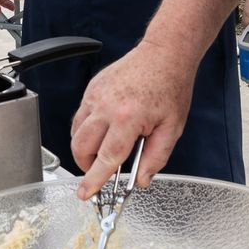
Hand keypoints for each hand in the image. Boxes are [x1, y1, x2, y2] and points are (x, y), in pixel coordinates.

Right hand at [70, 40, 195, 196]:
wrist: (165, 54)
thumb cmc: (171, 87)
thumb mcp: (172, 128)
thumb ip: (155, 158)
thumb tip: (141, 180)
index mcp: (128, 118)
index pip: (106, 158)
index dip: (93, 180)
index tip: (85, 193)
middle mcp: (106, 106)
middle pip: (81, 147)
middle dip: (86, 165)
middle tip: (101, 170)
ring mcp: (96, 95)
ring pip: (76, 132)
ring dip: (85, 148)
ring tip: (105, 149)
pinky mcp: (92, 88)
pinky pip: (80, 116)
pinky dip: (86, 130)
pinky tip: (105, 129)